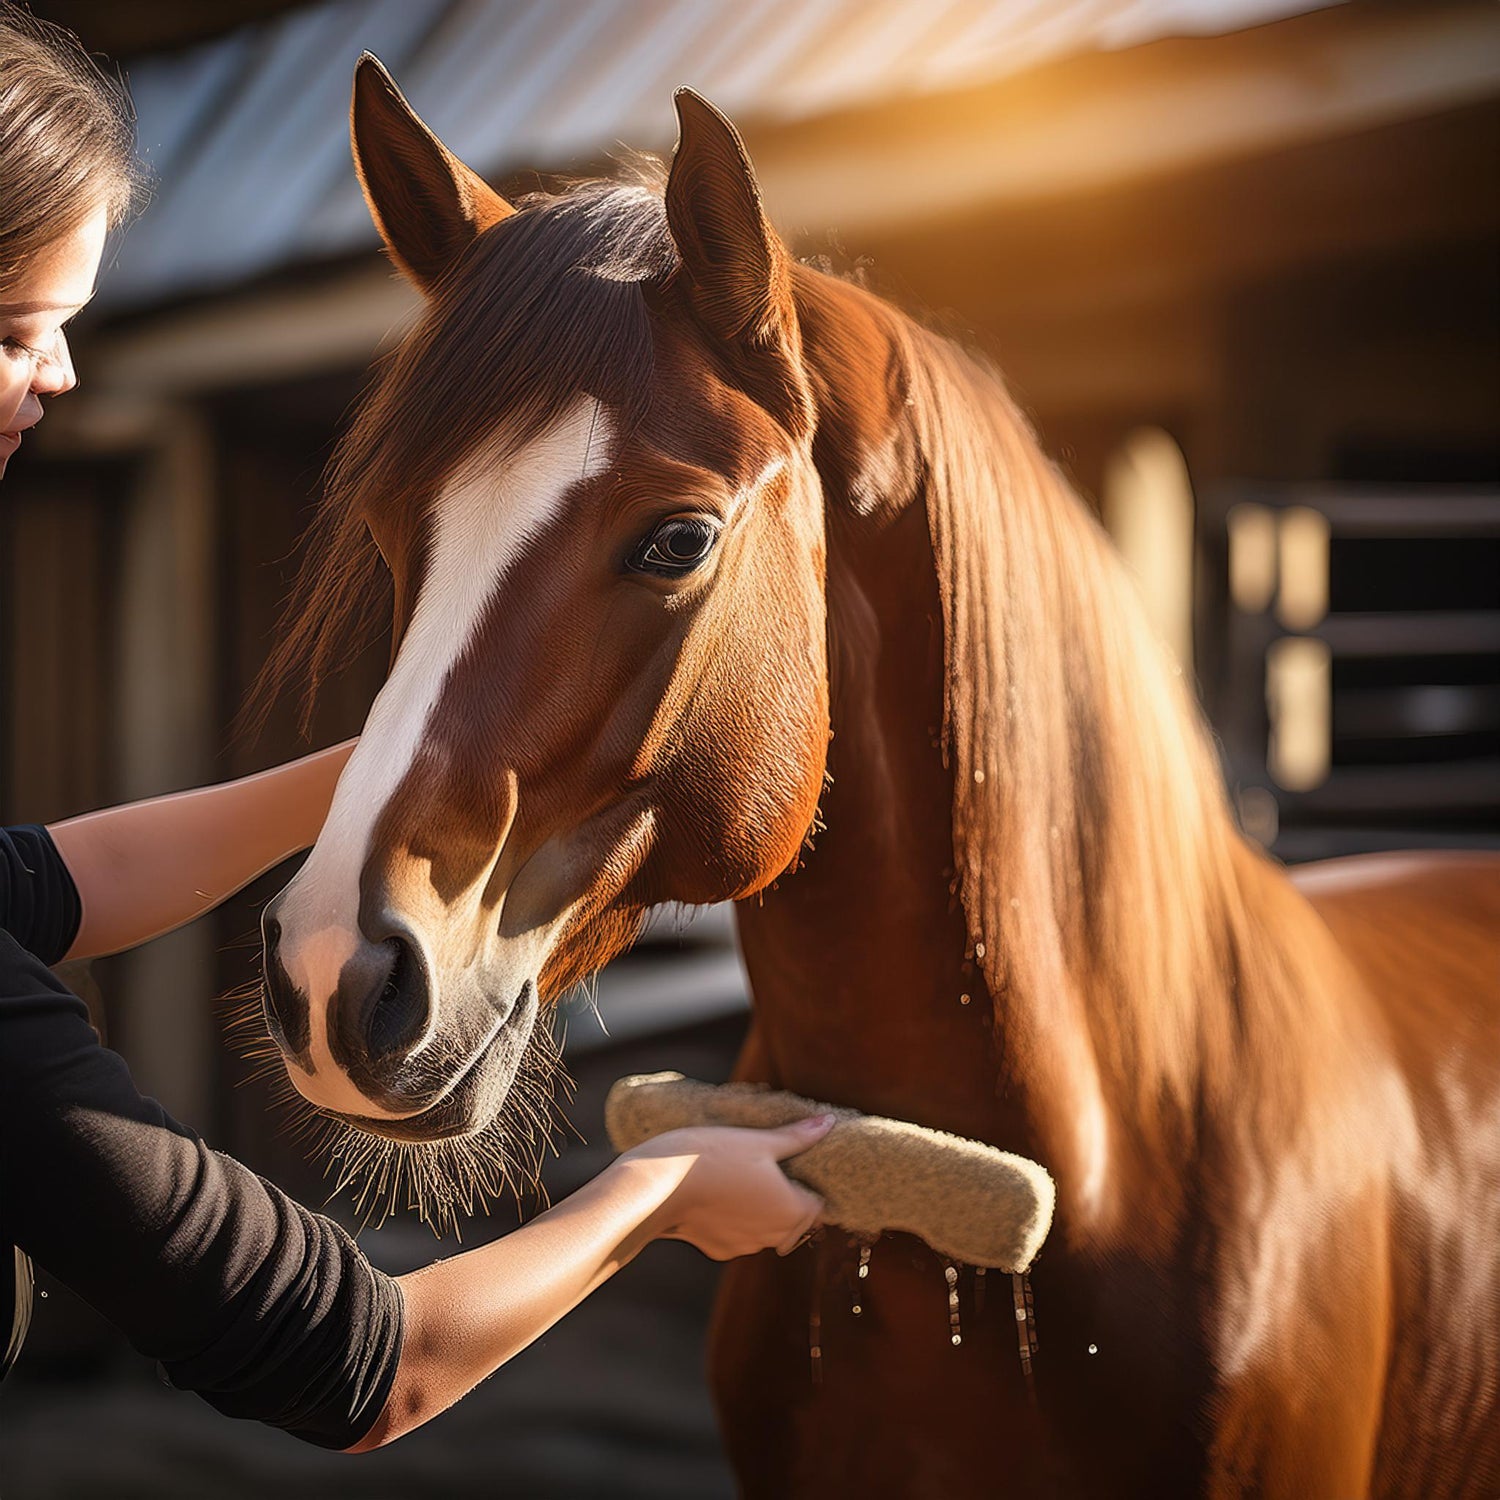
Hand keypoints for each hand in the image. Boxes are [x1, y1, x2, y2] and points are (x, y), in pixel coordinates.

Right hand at [625, 1114, 833, 1259]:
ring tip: (740, 1178)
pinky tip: (717, 1195)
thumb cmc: (714, 1157)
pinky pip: (736, 1234)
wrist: (659, 1187)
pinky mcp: (718, 1249)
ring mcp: (744, 1246)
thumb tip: (828, 1122)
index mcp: (791, 1210)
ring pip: (764, 1229)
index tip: (796, 1167)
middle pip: (793, 1220)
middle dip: (786, 1199)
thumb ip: (797, 1137)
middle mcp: (773, 1236)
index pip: (818, 1205)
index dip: (809, 1185)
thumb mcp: (760, 1141)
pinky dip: (732, 1219)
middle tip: (769, 1169)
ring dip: (759, 1210)